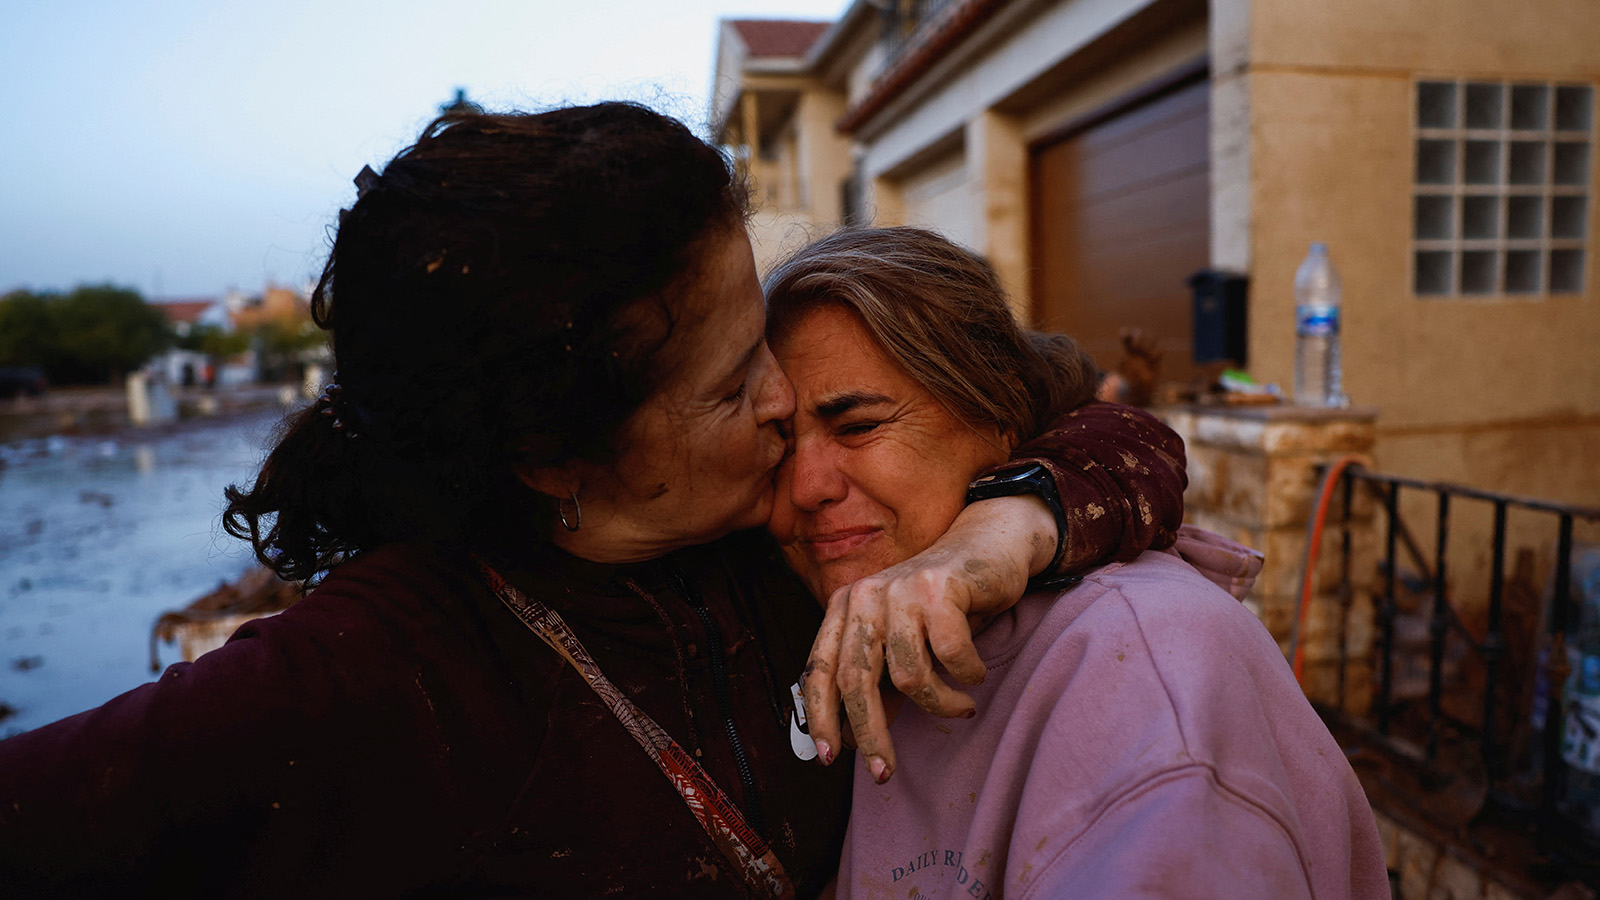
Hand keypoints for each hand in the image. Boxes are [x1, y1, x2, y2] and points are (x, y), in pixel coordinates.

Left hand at [800, 495, 1055, 782]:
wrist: (989, 544)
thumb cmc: (942, 603)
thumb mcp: (901, 638)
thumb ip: (878, 677)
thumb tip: (852, 738)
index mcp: (846, 607)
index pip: (820, 669)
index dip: (820, 716)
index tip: (829, 757)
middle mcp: (865, 595)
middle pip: (856, 679)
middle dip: (870, 734)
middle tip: (885, 771)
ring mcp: (900, 589)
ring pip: (909, 675)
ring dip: (940, 703)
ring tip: (961, 706)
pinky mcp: (939, 588)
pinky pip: (951, 655)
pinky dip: (968, 675)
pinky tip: (976, 673)